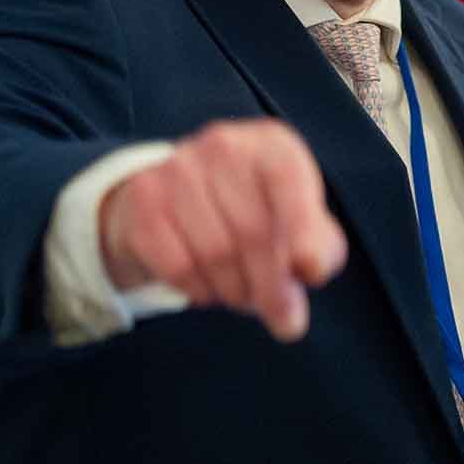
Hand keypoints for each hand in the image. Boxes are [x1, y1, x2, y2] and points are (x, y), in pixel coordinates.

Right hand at [99, 119, 348, 341]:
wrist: (178, 201)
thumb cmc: (255, 214)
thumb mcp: (298, 220)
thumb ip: (319, 246)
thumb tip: (309, 270)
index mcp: (271, 145)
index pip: (289, 179)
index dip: (303, 229)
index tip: (312, 273)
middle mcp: (224, 145)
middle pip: (253, 231)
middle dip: (272, 287)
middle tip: (285, 318)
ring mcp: (178, 168)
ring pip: (215, 254)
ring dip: (236, 292)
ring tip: (245, 295)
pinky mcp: (144, 199)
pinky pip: (178, 265)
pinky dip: (200, 291)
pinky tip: (210, 288)